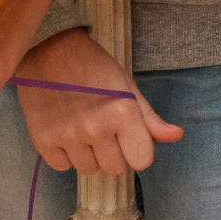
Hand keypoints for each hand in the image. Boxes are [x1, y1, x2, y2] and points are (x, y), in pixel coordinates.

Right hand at [15, 28, 182, 174]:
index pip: (141, 161)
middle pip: (115, 168)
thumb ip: (150, 118)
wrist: (48, 50)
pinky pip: (62, 166)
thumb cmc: (93, 67)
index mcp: (123, 112)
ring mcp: (67, 135)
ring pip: (88, 169)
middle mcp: (96, 127)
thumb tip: (177, 136)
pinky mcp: (42, 140)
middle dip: (113, 153)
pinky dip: (65, 154)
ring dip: (89, 155)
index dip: (136, 150)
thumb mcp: (127, 87)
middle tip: (103, 127)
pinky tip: (64, 130)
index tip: (128, 136)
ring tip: (83, 126)